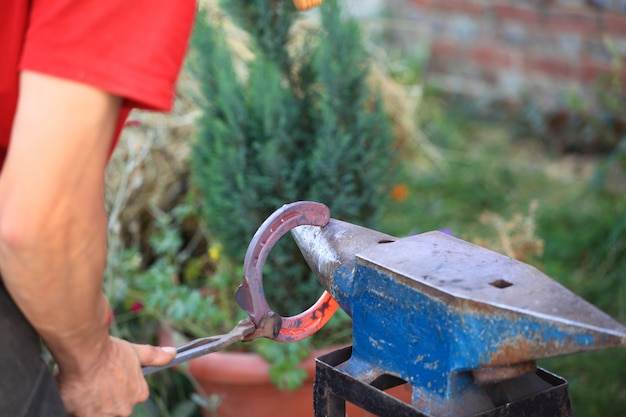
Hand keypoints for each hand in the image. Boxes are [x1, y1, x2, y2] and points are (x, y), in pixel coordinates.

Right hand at [56, 336, 175, 416]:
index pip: (130, 397)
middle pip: (115, 407)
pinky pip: (82, 415)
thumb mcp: (136, 352)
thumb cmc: (109, 352)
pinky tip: (77, 393)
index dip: (118, 387)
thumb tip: (172, 353)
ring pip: (99, 413)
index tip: (108, 379)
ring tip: (87, 387)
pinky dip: (79, 408)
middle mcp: (126, 408)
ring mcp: (106, 415)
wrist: (85, 354)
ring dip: (92, 405)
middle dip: (105, 399)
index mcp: (139, 394)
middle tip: (96, 382)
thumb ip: (155, 356)